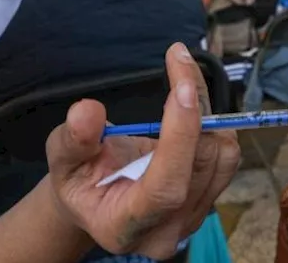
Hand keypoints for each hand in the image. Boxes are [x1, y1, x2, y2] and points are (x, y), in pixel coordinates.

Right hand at [45, 44, 239, 258]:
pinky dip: (213, 119)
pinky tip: (189, 102)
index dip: (179, 137)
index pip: (166, 187)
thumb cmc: (78, 180)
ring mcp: (191, 219)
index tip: (181, 87)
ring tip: (181, 76)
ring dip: (206, 108)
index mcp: (123, 226)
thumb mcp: (62, 159)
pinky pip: (225, 156)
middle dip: (193, 105)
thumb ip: (73, 139)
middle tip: (179, 56)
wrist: (96, 200)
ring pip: (221, 156)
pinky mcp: (208, 200)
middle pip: (200, 165)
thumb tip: (87, 112)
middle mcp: (165, 231)